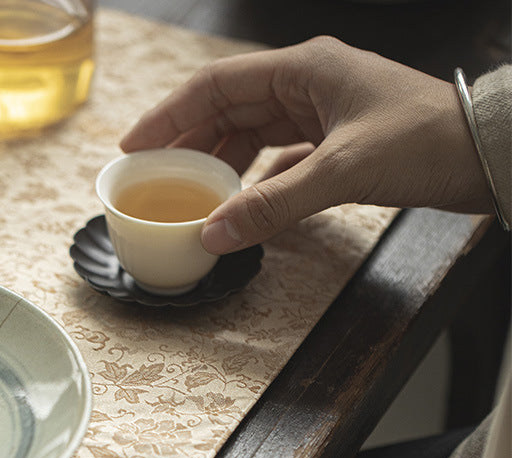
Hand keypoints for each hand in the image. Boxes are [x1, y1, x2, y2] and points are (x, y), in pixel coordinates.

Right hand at [120, 37, 490, 253]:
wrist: (489, 154)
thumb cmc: (428, 141)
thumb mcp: (343, 172)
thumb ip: (273, 204)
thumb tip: (214, 234)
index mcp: (303, 70)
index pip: (216, 86)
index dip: (169, 115)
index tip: (135, 145)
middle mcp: (308, 85)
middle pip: (228, 109)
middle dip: (188, 141)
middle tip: (153, 176)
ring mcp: (323, 113)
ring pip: (253, 134)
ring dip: (221, 163)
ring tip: (190, 192)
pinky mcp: (337, 142)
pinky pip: (280, 158)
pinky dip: (257, 179)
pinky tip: (243, 201)